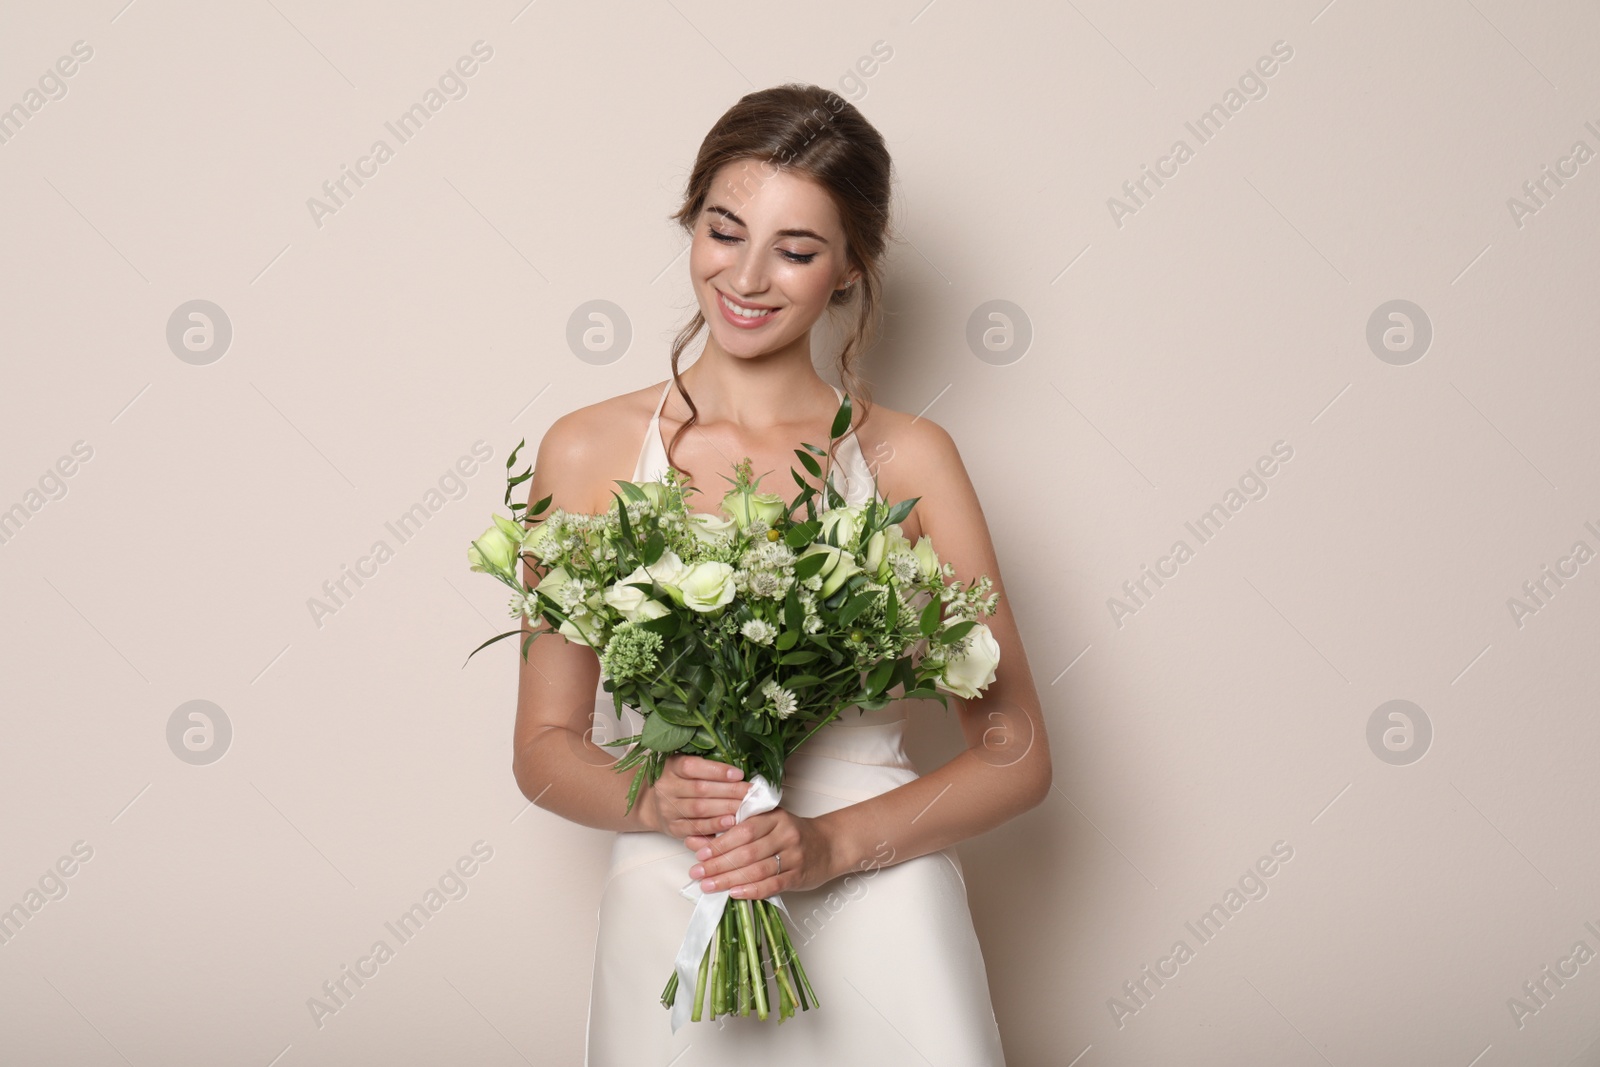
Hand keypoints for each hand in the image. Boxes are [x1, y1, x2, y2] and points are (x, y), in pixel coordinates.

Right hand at [641, 754, 749, 842]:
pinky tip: (731, 823)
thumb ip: (707, 765)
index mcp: (671, 766)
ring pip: (699, 809)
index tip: (739, 774)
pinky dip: (715, 826)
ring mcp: (667, 808)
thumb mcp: (686, 766)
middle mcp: (666, 787)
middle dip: (729, 791)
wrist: (652, 803)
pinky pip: (695, 828)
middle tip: (751, 793)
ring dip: (725, 808)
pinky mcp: (672, 827)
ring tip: (745, 808)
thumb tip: (740, 771)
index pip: (692, 767)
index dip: (717, 770)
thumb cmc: (679, 780)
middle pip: (700, 789)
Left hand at [685, 808, 835, 899]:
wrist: (828, 845)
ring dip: (730, 880)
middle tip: (698, 873)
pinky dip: (752, 891)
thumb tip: (700, 840)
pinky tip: (735, 894)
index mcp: (775, 817)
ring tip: (709, 886)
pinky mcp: (799, 876)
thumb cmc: (792, 834)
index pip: (743, 830)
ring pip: (757, 870)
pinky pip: (772, 885)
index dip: (720, 843)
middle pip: (747, 852)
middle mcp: (786, 835)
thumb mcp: (769, 822)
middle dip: (719, 864)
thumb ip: (739, 828)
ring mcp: (794, 856)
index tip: (700, 853)